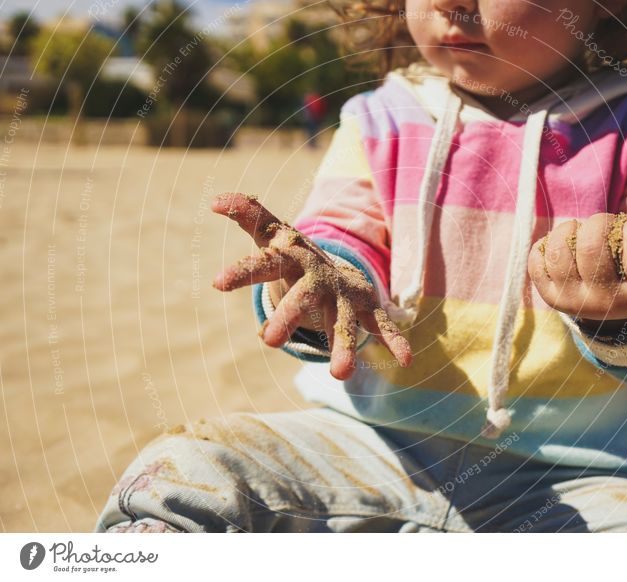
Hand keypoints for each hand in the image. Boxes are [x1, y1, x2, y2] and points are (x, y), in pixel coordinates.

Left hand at [211, 193, 412, 379]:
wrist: (338, 267)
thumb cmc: (295, 256)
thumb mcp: (272, 237)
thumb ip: (248, 217)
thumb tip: (213, 200)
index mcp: (294, 258)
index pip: (265, 262)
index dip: (243, 271)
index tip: (217, 282)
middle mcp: (320, 277)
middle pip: (304, 295)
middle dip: (290, 315)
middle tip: (267, 341)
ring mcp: (345, 294)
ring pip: (343, 321)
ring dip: (342, 345)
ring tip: (340, 375)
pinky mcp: (366, 309)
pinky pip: (382, 326)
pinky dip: (395, 341)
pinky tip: (406, 359)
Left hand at [529, 211, 626, 320]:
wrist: (612, 315)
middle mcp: (608, 302)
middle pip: (592, 242)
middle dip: (599, 221)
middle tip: (604, 225)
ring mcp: (574, 301)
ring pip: (560, 248)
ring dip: (570, 229)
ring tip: (581, 232)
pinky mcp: (549, 296)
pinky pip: (538, 257)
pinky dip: (547, 244)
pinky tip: (562, 248)